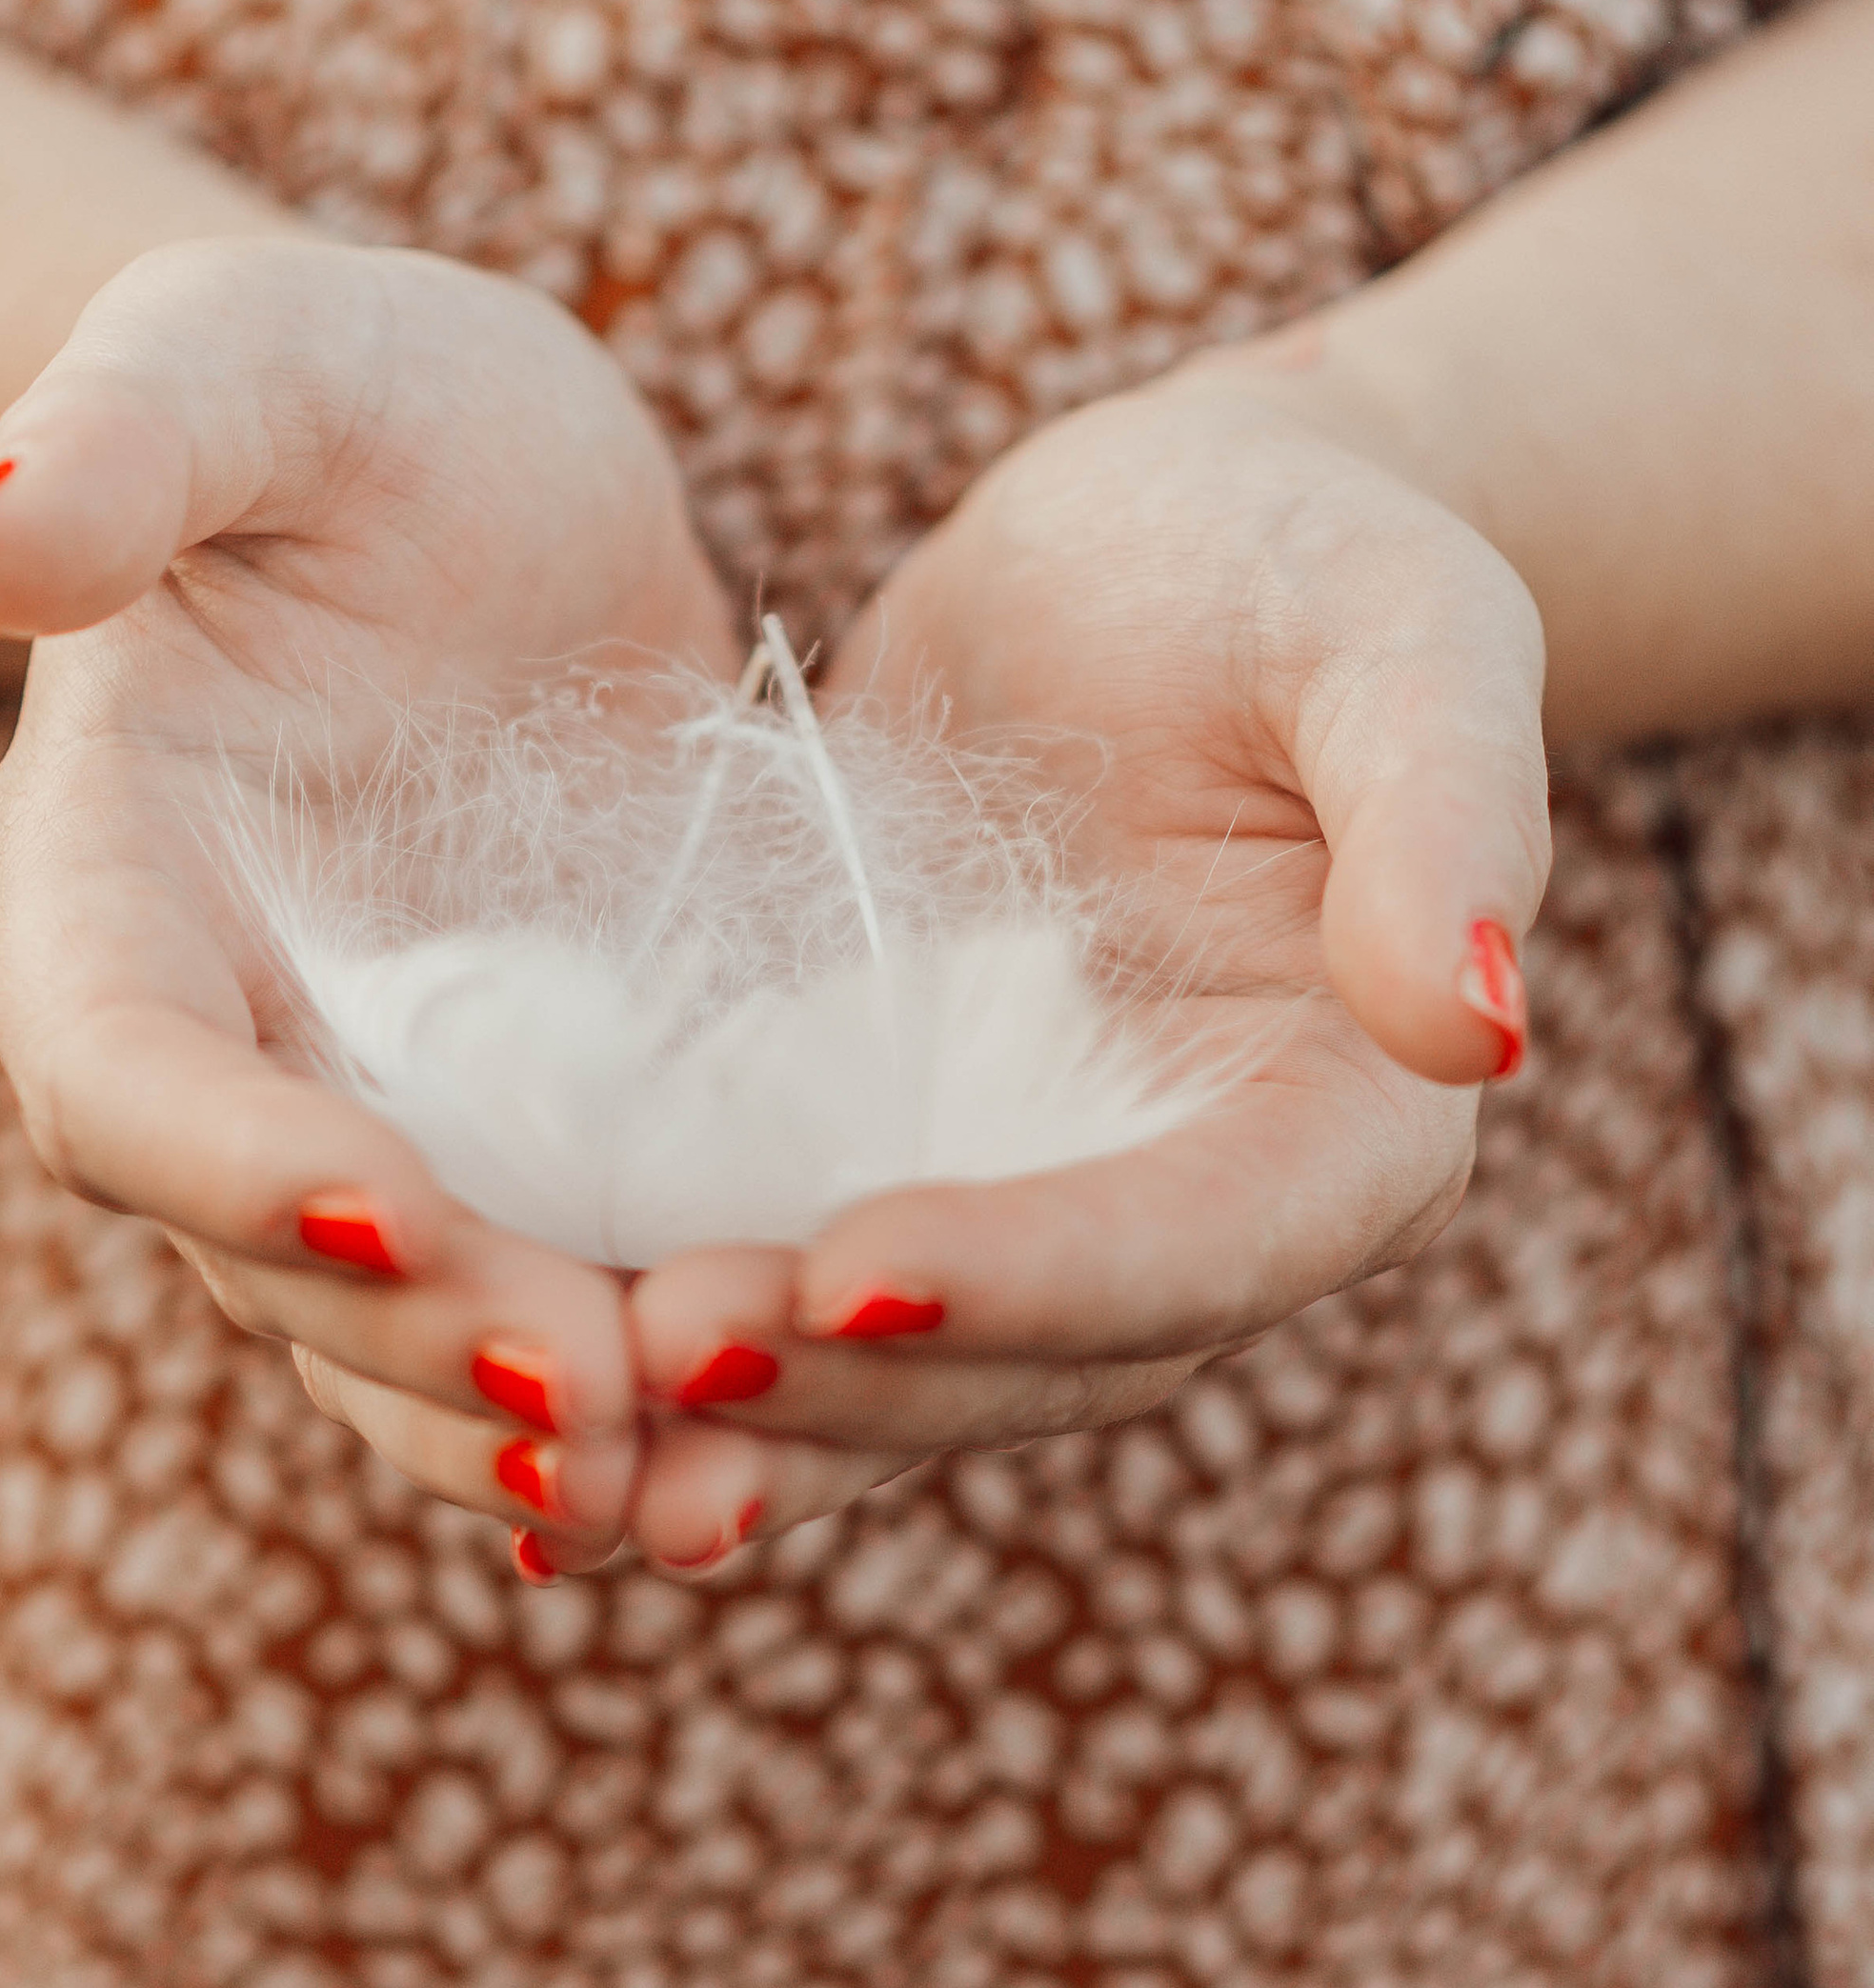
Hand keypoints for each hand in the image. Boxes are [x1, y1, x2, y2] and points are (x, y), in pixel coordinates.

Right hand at [0, 237, 736, 1568]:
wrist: (497, 486)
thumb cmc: (346, 391)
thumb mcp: (251, 353)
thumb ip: (123, 434)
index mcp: (107, 870)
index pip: (119, 1060)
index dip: (227, 1152)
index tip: (392, 1201)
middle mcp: (214, 1032)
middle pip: (266, 1249)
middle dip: (419, 1340)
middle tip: (598, 1404)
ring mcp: (366, 1105)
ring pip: (401, 1333)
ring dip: (519, 1430)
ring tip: (687, 1494)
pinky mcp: (522, 1139)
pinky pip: (549, 1300)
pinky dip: (631, 1398)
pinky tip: (759, 1460)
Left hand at [616, 355, 1550, 1571]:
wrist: (1160, 543)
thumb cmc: (1300, 555)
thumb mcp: (1397, 629)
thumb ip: (1449, 806)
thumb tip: (1479, 1021)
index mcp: (1345, 1115)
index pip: (1208, 1241)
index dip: (1038, 1275)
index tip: (846, 1266)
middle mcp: (1190, 1208)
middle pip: (1032, 1363)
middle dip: (843, 1384)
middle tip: (643, 1356)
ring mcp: (1030, 1202)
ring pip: (894, 1378)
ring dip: (740, 1427)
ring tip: (561, 1443)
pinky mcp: (891, 1155)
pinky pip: (787, 1297)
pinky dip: (670, 1364)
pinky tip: (509, 1397)